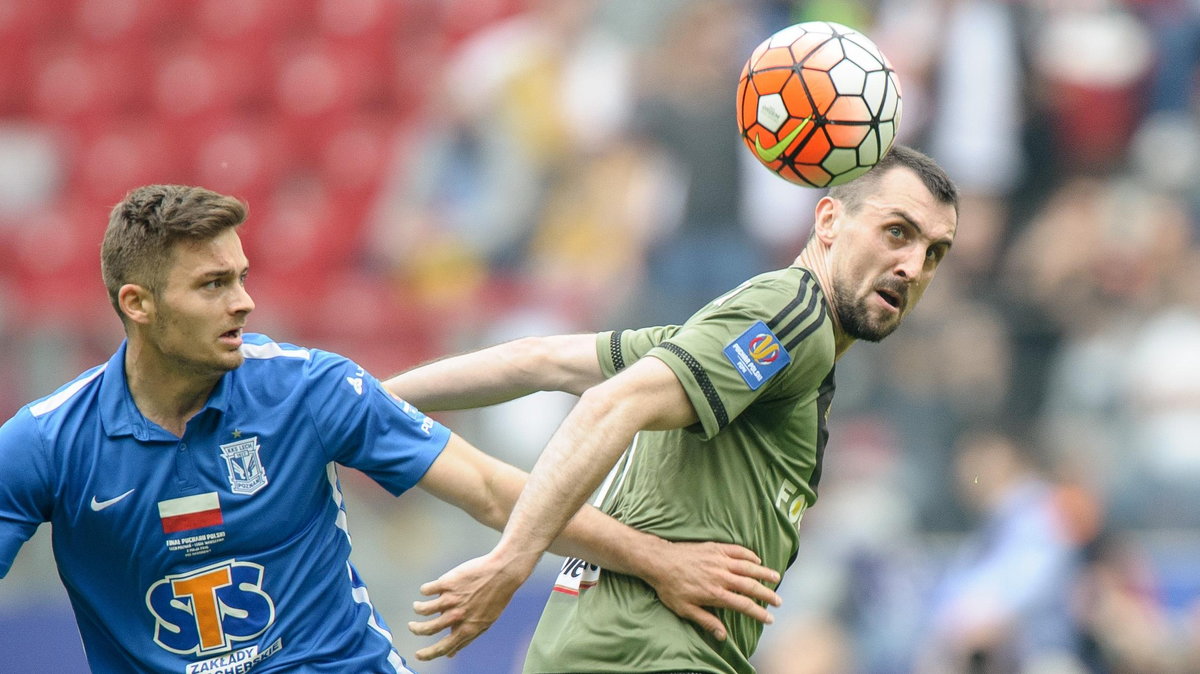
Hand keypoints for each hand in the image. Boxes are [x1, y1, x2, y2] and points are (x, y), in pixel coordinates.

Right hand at [407, 552, 535, 659]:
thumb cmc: (495, 598)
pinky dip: (424, 591)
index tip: (418, 655)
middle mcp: (457, 616)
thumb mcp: (484, 623)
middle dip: (416, 630)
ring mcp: (451, 599)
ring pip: (423, 609)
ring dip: (418, 609)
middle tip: (411, 627)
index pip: (443, 648)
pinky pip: (426, 590)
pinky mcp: (447, 582)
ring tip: (417, 606)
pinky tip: (428, 590)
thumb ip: (466, 638)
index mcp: (467, 628)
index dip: (428, 654)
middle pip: (428, 629)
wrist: (503, 572)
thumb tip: (451, 654)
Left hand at [643, 541, 781, 640]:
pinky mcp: (715, 548)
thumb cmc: (670, 587)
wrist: (660, 561)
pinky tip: (757, 560)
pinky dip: (749, 555)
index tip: (769, 618)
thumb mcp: (685, 609)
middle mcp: (721, 576)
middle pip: (750, 586)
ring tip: (776, 577)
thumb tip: (722, 635)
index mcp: (715, 593)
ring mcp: (719, 560)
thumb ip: (706, 621)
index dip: (758, 612)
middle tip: (779, 601)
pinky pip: (737, 550)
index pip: (743, 605)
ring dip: (764, 573)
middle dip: (767, 594)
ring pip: (748, 567)